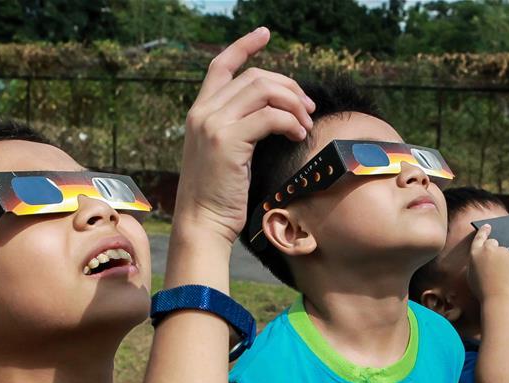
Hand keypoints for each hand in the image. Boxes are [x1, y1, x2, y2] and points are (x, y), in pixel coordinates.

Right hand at [174, 27, 315, 243]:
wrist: (202, 222)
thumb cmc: (218, 195)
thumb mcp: (224, 154)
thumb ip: (238, 129)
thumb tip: (274, 114)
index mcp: (199, 112)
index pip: (221, 65)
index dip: (244, 45)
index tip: (265, 34)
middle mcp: (203, 112)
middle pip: (254, 76)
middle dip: (288, 87)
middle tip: (308, 109)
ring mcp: (213, 124)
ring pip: (264, 90)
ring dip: (293, 104)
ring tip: (306, 124)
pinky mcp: (228, 141)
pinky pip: (270, 117)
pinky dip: (291, 122)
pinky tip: (298, 136)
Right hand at [467, 224, 508, 300]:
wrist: (497, 295)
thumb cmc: (482, 289)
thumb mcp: (472, 274)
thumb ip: (476, 262)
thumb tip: (481, 257)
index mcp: (475, 253)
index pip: (479, 237)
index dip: (483, 231)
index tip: (487, 226)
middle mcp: (488, 249)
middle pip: (492, 242)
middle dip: (494, 248)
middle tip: (495, 262)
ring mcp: (502, 252)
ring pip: (505, 252)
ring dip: (505, 259)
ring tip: (503, 275)